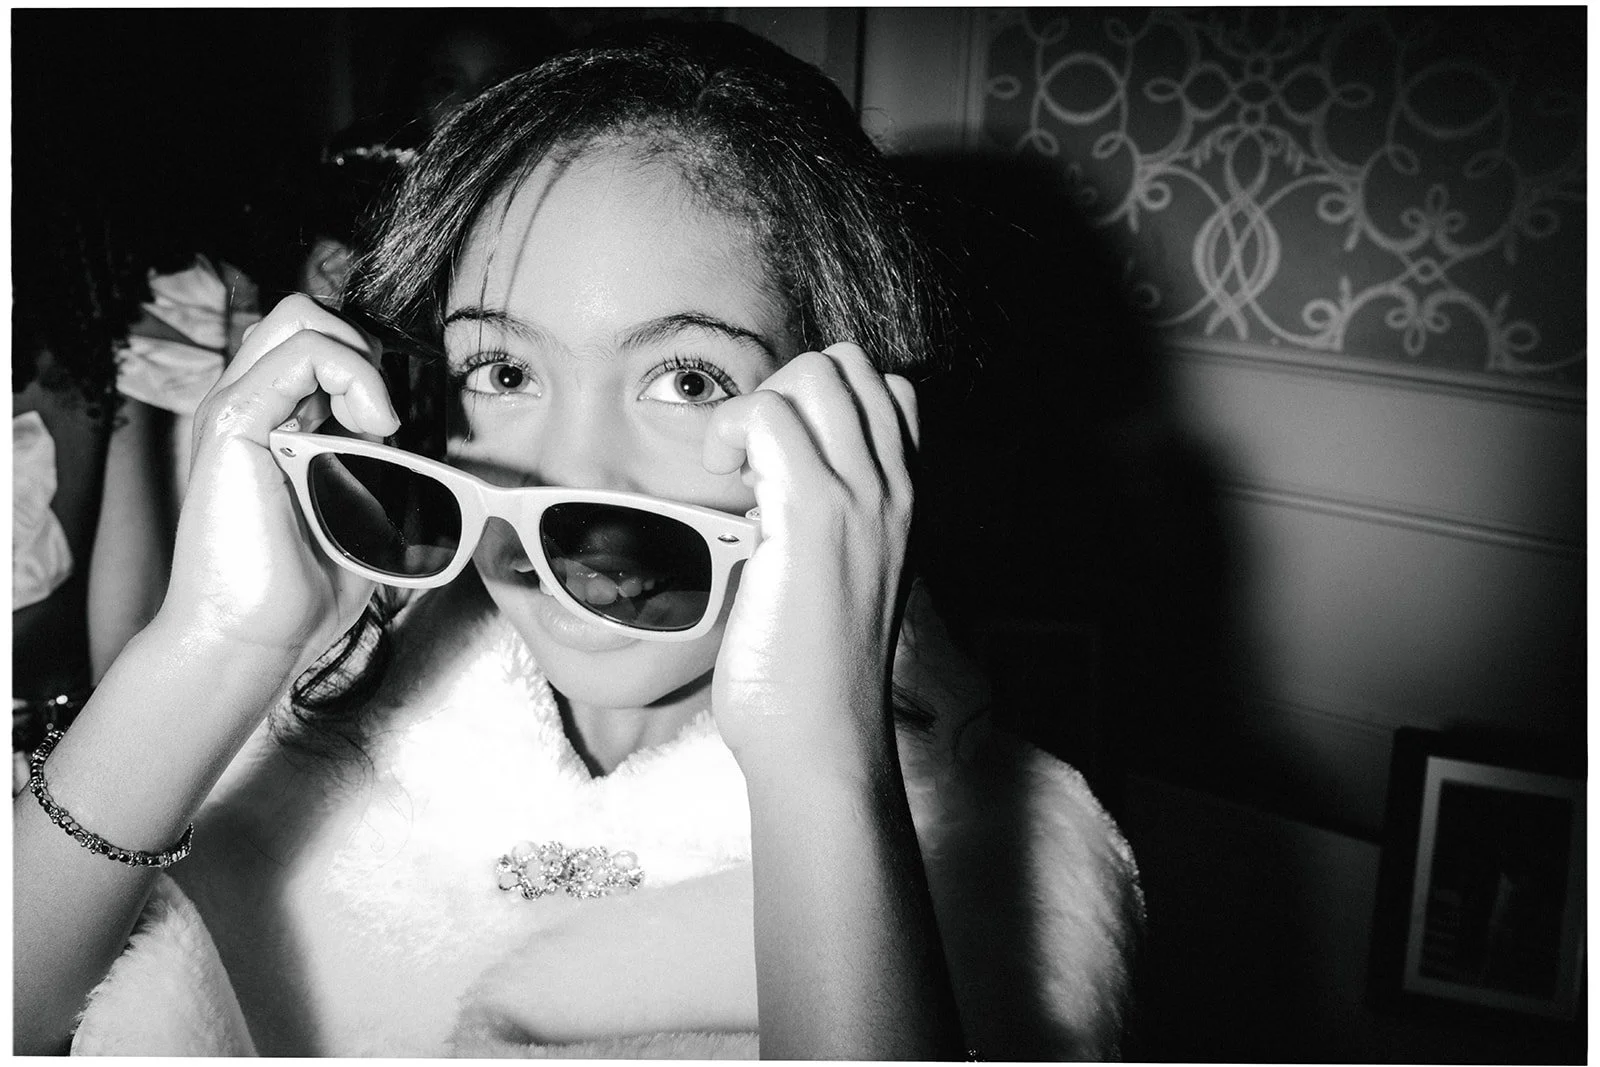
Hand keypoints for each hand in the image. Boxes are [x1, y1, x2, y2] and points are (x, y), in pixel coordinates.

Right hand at [158, 295, 400, 668]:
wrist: (250, 639)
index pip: (320, 347)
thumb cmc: (301, 591)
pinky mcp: (234, 422)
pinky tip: (374, 425)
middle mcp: (252, 406)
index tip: (395, 427)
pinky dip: (353, 372)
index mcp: (276, 422)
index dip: (368, 366)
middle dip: (362, 351)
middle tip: (383, 421)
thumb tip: (438, 462)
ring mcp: (238, 408)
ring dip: (360, 359)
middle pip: (306, 317)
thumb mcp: (364, 518)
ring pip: (300, 316)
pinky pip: (300, 352)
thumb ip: (385, 475)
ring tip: (377, 424)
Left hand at [702, 343, 918, 774]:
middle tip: (750, 461)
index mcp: (907, 503)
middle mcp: (896, 490)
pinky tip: (722, 481)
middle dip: (784, 391)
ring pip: (812, 375)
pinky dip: (731, 431)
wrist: (823, 741)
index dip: (819, 404)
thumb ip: (821, 523)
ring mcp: (860, 499)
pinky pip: (768, 417)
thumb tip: (768, 483)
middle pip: (848, 366)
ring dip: (755, 409)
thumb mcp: (840, 579)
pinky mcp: (811, 518)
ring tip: (736, 472)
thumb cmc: (814, 674)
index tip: (778, 462)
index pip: (887, 390)